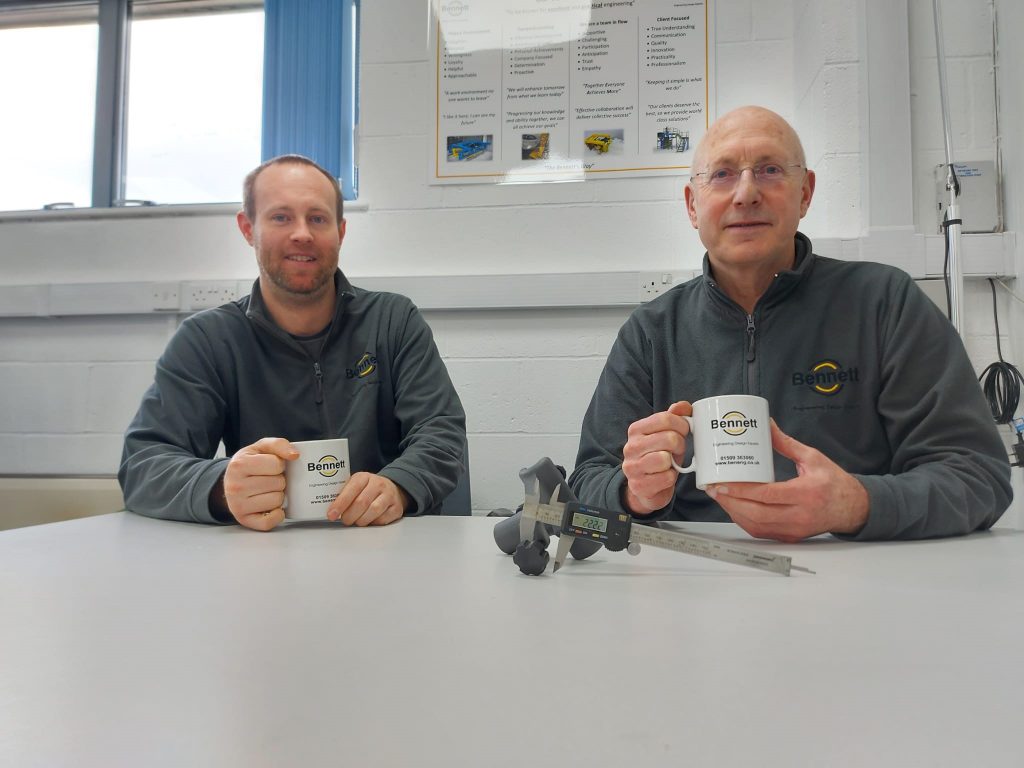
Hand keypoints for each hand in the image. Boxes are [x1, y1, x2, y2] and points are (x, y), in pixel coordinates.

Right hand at [222, 437, 298, 530]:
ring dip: (278, 495)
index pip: (276, 464)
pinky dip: (276, 514)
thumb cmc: (249, 464)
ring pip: (277, 500)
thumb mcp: (260, 448)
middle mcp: (235, 486)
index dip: (279, 465)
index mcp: (239, 465)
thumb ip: (278, 445)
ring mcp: (238, 506)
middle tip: (269, 479)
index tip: (271, 466)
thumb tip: (294, 455)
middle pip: (279, 483)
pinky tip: (270, 507)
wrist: (230, 482)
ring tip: (267, 491)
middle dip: (279, 480)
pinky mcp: (245, 521)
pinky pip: (270, 521)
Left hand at [327, 473, 408, 525]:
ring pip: (373, 512)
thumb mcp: (355, 485)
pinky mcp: (396, 508)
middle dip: (349, 515)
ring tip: (356, 521)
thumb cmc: (367, 489)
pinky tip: (369, 520)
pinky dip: (373, 523)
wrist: (392, 489)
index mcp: (364, 477)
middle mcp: (378, 484)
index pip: (351, 489)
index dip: (340, 504)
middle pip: (361, 502)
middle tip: (345, 520)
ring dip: (361, 521)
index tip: (331, 514)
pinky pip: (382, 520)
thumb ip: (343, 493)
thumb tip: (329, 508)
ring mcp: (389, 496)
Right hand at [621, 401, 691, 514]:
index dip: (682, 424)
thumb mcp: (666, 435)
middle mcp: (631, 447)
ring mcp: (632, 467)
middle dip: (680, 445)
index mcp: (636, 429)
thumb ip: (674, 417)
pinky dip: (671, 478)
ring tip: (670, 464)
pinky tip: (665, 477)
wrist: (646, 487)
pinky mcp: (638, 485)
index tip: (685, 431)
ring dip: (674, 463)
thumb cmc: (659, 457)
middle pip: (669, 438)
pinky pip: (667, 478)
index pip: (664, 418)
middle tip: (678, 450)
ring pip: (665, 459)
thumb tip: (683, 406)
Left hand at [708, 420, 868, 541]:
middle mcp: (800, 515)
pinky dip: (745, 521)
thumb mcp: (813, 458)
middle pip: (757, 514)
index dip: (740, 491)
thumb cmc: (834, 482)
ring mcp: (795, 529)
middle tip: (713, 489)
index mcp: (806, 493)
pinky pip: (762, 532)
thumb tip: (766, 425)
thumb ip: (787, 444)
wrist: (853, 508)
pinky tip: (735, 509)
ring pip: (757, 526)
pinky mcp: (791, 536)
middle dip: (730, 502)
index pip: (767, 495)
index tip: (721, 484)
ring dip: (734, 513)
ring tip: (720, 497)